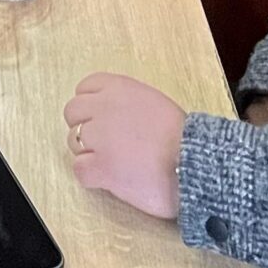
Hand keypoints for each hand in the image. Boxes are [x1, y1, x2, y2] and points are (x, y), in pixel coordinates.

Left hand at [64, 73, 185, 221]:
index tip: (101, 118)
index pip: (84, 88)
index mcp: (119, 88)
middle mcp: (103, 107)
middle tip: (106, 143)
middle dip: (85, 128)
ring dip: (88, 152)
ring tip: (114, 163)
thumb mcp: (155, 103)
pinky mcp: (99, 167)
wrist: (194, 164)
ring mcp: (99, 138)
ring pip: (72, 141)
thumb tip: (115, 115)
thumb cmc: (184, 137)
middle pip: (72, 112)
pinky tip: (111, 179)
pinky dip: (92, 176)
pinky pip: (79, 170)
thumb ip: (128, 103)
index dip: (90, 105)